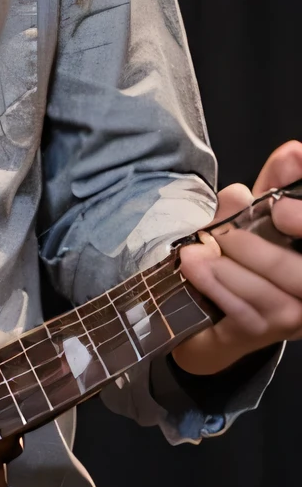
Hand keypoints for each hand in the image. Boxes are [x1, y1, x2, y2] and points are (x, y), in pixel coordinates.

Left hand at [173, 140, 301, 378]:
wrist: (213, 321)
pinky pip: (245, 313)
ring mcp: (292, 318)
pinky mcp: (260, 334)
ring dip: (230, 271)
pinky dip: (218, 287)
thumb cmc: (245, 261)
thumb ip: (276, 184)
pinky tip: (195, 269)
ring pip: (272, 296)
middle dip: (266, 251)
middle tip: (228, 234)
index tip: (279, 206)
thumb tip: (293, 152)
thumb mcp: (260, 215)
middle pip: (301, 276)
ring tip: (195, 252)